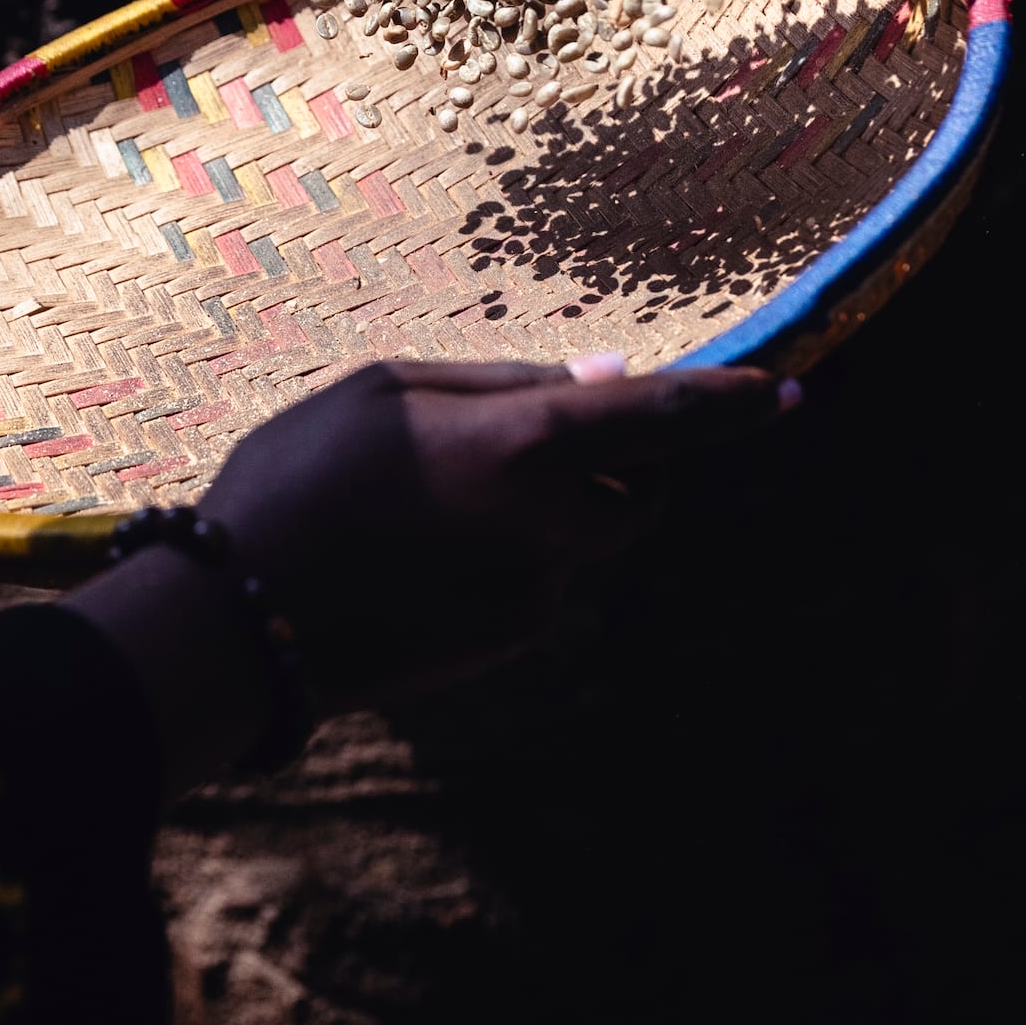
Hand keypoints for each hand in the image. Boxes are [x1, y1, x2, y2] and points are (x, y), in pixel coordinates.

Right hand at [205, 357, 790, 713]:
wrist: (239, 625)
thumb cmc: (301, 476)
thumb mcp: (387, 389)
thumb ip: (508, 380)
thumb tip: (605, 377)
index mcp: (526, 445)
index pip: (664, 420)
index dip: (731, 403)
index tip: (786, 392)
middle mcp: (550, 528)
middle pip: (637, 495)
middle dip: (614, 467)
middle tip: (518, 444)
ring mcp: (532, 598)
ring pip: (581, 543)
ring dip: (551, 513)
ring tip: (434, 499)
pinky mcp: (504, 647)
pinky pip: (536, 586)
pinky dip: (507, 557)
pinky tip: (416, 550)